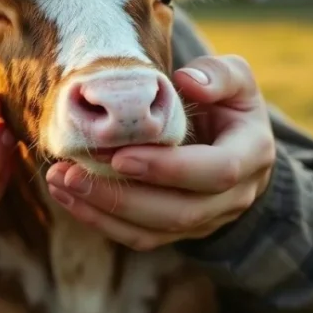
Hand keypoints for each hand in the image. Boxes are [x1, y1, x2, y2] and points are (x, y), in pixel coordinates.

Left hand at [45, 55, 275, 251]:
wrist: (231, 141)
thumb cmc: (227, 102)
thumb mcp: (235, 78)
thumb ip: (218, 74)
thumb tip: (188, 82)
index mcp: (251, 154)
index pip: (216, 172)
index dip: (169, 168)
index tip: (120, 156)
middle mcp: (233, 197)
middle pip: (179, 212)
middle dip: (122, 197)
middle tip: (72, 172)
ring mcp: (205, 220)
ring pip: (154, 232)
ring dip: (102, 211)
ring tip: (60, 181)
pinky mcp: (177, 231)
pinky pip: (139, 237)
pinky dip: (100, 221)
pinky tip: (68, 196)